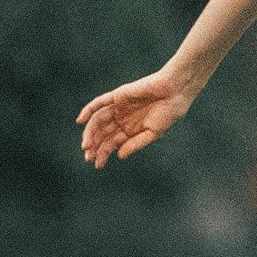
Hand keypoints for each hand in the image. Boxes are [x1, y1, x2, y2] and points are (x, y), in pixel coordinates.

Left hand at [78, 66, 196, 167]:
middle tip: (88, 158)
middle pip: (102, 134)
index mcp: (130, 130)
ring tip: (86, 146)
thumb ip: (135, 144)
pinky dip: (88, 110)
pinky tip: (80, 120)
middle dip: (94, 146)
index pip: (111, 143)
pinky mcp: (118, 96)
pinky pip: (99, 103)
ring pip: (98, 121)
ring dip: (90, 133)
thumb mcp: (153, 133)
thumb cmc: (169, 112)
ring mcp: (118, 108)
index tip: (98, 165)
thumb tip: (119, 155)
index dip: (103, 154)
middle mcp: (122, 119)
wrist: (175, 91)